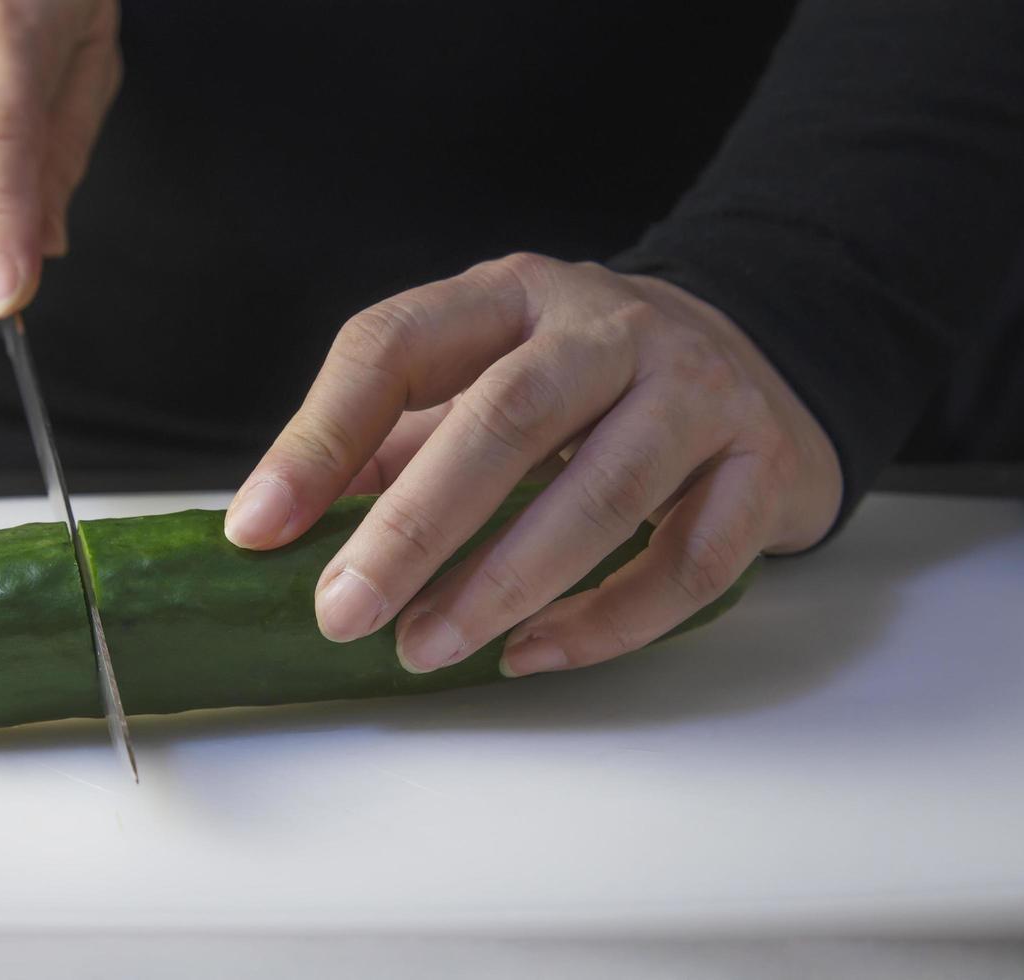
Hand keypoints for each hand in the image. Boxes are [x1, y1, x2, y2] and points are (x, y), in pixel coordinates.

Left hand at [224, 254, 841, 675]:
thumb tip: (277, 531)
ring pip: (603, 493)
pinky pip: (688, 563)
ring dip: (504, 584)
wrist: (753, 362)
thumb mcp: (481, 377)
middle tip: (345, 612)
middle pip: (506, 417)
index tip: (259, 529)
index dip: (319, 438)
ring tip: (427, 647)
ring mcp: (698, 391)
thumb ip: (388, 441)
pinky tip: (533, 653)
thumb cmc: (583, 385)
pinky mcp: (763, 466)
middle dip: (415, 527)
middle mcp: (609, 328)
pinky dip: (608, 622)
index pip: (395, 344)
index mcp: (511, 296)